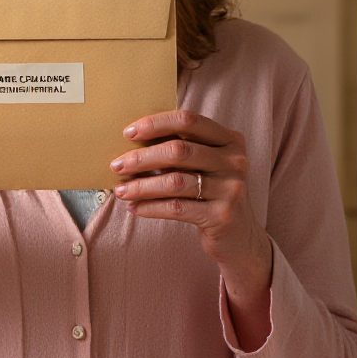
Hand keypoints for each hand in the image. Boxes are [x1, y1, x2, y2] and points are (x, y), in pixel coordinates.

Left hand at [110, 110, 273, 342]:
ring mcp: (231, 189)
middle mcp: (235, 161)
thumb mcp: (206, 166)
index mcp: (229, 140)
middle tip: (117, 165)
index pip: (188, 121)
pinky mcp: (222, 216)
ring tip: (121, 190)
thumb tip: (133, 142)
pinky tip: (135, 207)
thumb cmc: (212, 194)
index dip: (156, 124)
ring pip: (175, 181)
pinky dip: (150, 207)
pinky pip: (176, 207)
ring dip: (141, 185)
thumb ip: (182, 149)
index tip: (128, 132)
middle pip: (178, 151)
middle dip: (142, 158)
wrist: (239, 236)